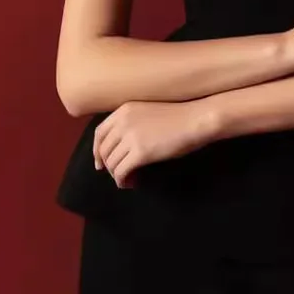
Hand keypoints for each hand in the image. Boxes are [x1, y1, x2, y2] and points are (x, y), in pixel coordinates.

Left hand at [93, 99, 213, 188]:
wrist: (195, 120)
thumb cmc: (180, 115)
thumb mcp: (149, 112)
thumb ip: (132, 123)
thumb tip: (123, 145)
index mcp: (123, 110)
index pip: (99, 132)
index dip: (97, 150)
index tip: (100, 162)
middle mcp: (122, 122)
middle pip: (103, 150)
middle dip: (108, 165)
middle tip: (118, 174)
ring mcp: (130, 137)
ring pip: (112, 163)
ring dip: (117, 175)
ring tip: (129, 180)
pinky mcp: (140, 152)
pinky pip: (121, 171)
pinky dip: (123, 181)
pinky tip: (131, 183)